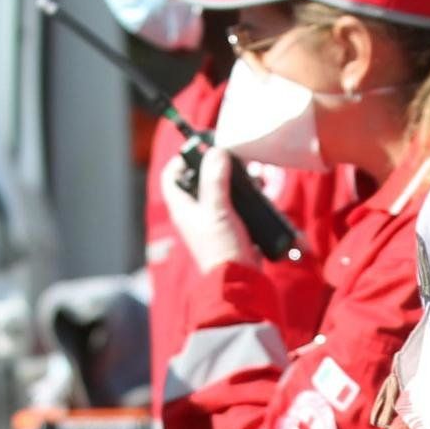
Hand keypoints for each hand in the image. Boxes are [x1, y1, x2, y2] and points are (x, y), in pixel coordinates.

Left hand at [162, 146, 248, 275]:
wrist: (240, 279)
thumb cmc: (222, 248)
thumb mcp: (218, 209)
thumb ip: (215, 179)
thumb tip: (216, 152)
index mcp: (182, 208)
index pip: (171, 176)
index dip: (182, 159)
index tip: (201, 149)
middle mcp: (194, 213)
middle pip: (199, 180)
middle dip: (217, 167)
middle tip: (232, 159)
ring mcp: (212, 221)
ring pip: (220, 191)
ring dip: (235, 181)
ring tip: (251, 175)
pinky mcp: (230, 228)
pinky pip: (235, 205)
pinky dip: (246, 196)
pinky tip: (258, 192)